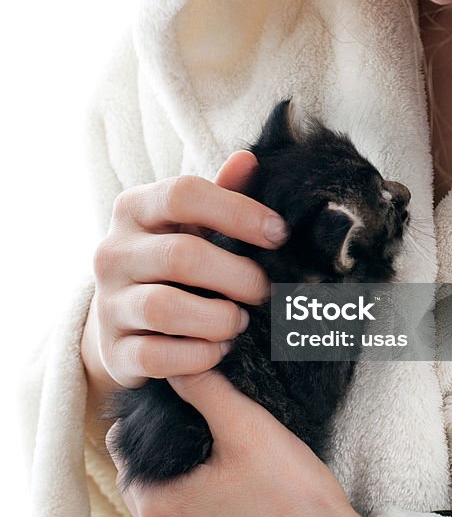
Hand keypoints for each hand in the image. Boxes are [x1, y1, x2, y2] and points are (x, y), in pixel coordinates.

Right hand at [81, 151, 288, 399]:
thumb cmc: (172, 260)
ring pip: (165, 309)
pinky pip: (157, 356)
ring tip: (240, 322)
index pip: (183, 194)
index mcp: (134, 208)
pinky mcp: (114, 351)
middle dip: (238, 276)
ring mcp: (108, 303)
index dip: (238, 211)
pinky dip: (198, 356)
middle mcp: (112, 251)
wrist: (124, 320)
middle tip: (265, 291)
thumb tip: (249, 160)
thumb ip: (221, 194)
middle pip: (181, 256)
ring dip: (219, 319)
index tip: (279, 234)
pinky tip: (218, 350)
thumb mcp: (193, 224)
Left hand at [106, 369, 380, 516]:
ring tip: (221, 459)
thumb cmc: (293, 496)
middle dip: (165, 453)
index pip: (124, 450)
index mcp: (157, 505)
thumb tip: (176, 365)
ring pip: (169, 511)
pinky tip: (237, 499)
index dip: (146, 421)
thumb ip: (205, 390)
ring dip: (184, 485)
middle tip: (203, 425)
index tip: (177, 405)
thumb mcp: (248, 428)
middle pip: (144, 480)